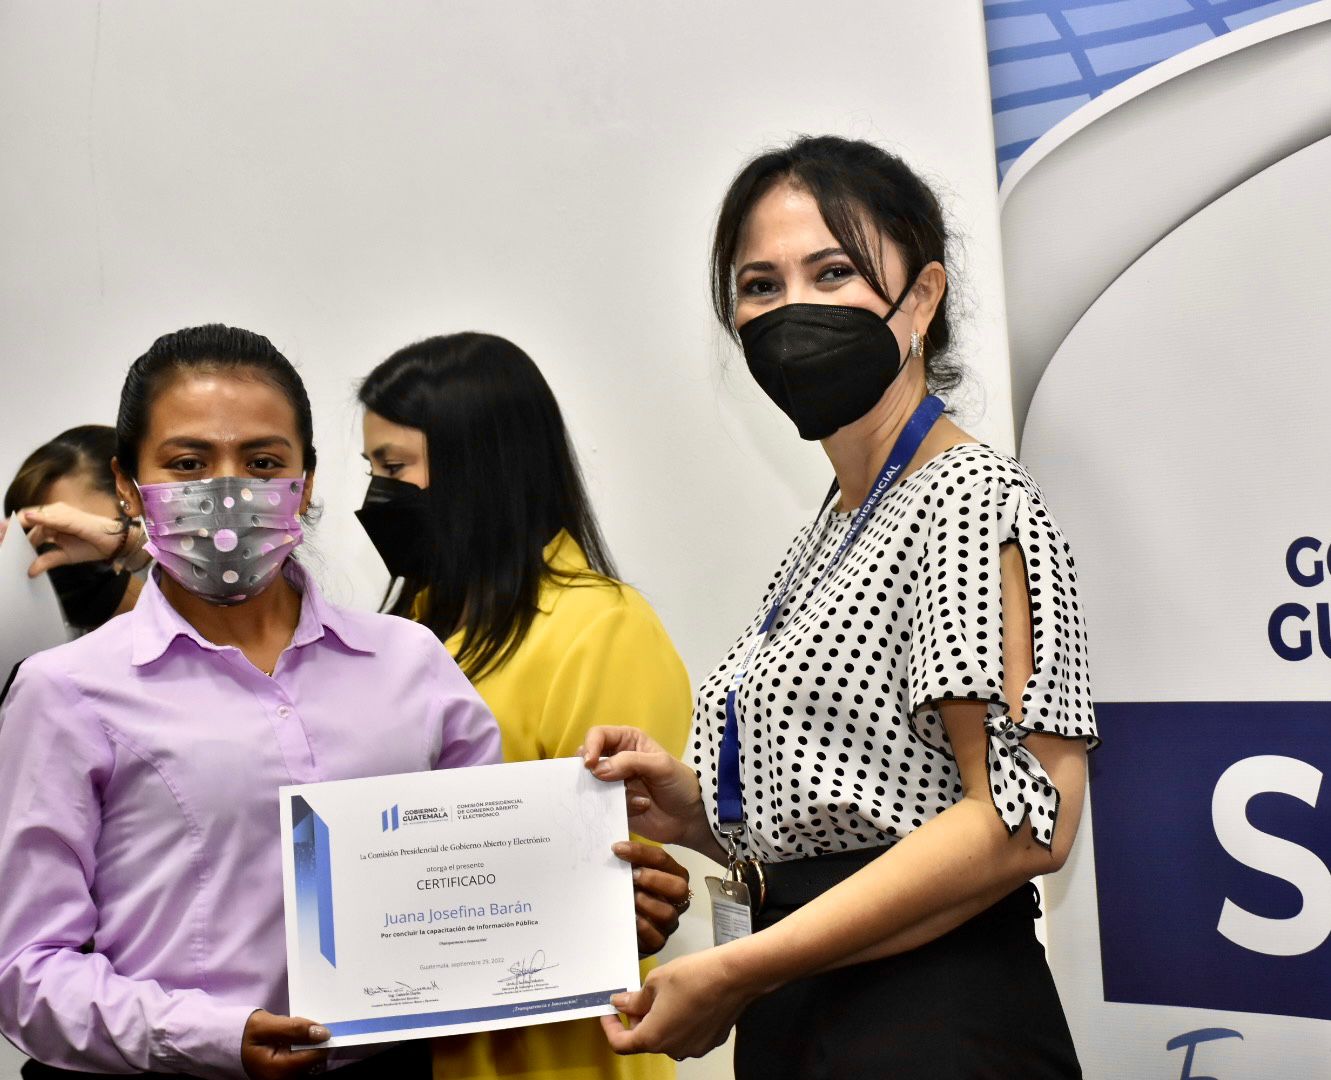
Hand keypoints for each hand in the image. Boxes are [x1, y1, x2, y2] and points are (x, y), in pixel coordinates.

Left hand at [18, 503, 129, 576]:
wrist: (115, 542)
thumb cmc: (93, 546)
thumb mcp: (65, 556)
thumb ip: (46, 560)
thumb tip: (30, 571)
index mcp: (52, 522)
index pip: (27, 524)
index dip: (11, 531)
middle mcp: (55, 514)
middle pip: (25, 519)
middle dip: (9, 528)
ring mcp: (62, 513)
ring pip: (33, 517)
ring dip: (18, 525)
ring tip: (4, 533)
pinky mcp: (70, 517)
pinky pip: (51, 518)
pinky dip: (39, 517)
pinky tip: (28, 518)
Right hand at [241, 1010, 329, 1078]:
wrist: (229, 1046)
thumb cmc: (245, 1034)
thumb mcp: (266, 1025)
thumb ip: (295, 1028)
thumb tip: (323, 1033)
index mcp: (280, 1071)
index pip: (316, 1056)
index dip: (321, 1039)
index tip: (317, 1026)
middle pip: (315, 1060)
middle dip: (312, 1042)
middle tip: (297, 1029)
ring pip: (311, 1062)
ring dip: (307, 1046)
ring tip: (289, 1037)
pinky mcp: (286, 1077)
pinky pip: (303, 1064)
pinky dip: (301, 1051)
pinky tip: (289, 1043)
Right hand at [582, 727, 707, 848]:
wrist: (689, 818)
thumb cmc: (680, 784)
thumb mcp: (661, 766)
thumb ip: (631, 762)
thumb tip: (597, 769)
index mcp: (628, 741)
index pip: (599, 735)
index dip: (590, 746)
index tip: (590, 764)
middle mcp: (617, 759)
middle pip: (587, 758)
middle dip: (589, 772)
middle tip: (598, 783)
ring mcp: (613, 783)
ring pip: (590, 783)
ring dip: (604, 792)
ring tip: (630, 798)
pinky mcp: (613, 804)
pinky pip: (599, 804)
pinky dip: (612, 807)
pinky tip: (639, 808)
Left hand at [601, 947, 754, 1059]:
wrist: (734, 976)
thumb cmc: (698, 976)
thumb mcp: (655, 981)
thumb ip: (634, 999)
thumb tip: (622, 1004)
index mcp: (654, 1037)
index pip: (621, 1044)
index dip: (611, 1028)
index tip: (609, 1015)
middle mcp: (673, 1048)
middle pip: (645, 1040)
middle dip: (637, 1020)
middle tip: (638, 997)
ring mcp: (693, 1047)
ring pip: (666, 1038)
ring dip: (659, 1021)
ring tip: (665, 994)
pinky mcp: (709, 1041)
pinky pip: (686, 1035)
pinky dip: (679, 1022)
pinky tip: (685, 1000)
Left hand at [612, 840, 690, 956]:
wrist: (624, 922)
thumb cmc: (631, 889)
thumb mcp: (632, 871)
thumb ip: (629, 859)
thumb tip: (616, 845)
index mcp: (673, 875)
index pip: (662, 859)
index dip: (640, 852)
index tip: (617, 849)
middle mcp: (676, 899)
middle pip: (679, 887)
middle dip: (654, 879)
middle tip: (633, 876)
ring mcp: (669, 921)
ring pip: (668, 914)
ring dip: (648, 903)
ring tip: (631, 899)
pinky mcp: (658, 941)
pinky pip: (657, 938)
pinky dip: (644, 928)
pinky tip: (632, 919)